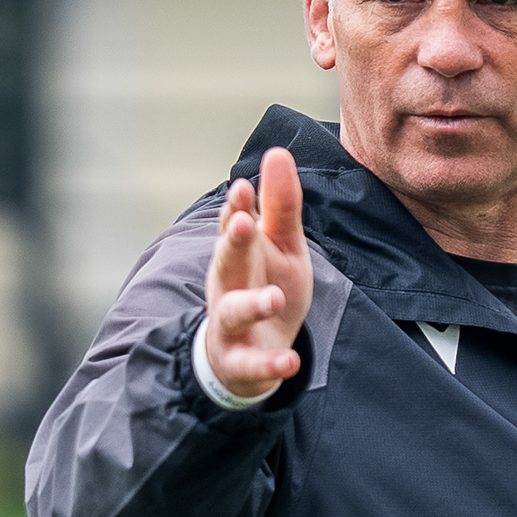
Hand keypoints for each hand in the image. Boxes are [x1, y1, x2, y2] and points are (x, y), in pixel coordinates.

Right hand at [200, 147, 311, 400]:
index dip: (237, 208)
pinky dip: (269, 364)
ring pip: (231, 313)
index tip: (244, 187)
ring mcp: (231, 325)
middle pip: (225, 262)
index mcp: (238, 255)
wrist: (251, 355)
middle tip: (243, 223)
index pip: (233, 227)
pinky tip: (290, 362)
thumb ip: (281, 205)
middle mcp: (227, 286)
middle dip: (232, 243)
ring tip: (273, 298)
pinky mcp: (241, 362)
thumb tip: (278, 152)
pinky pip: (251, 364)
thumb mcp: (282, 246)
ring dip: (250, 304)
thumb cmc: (266, 288)